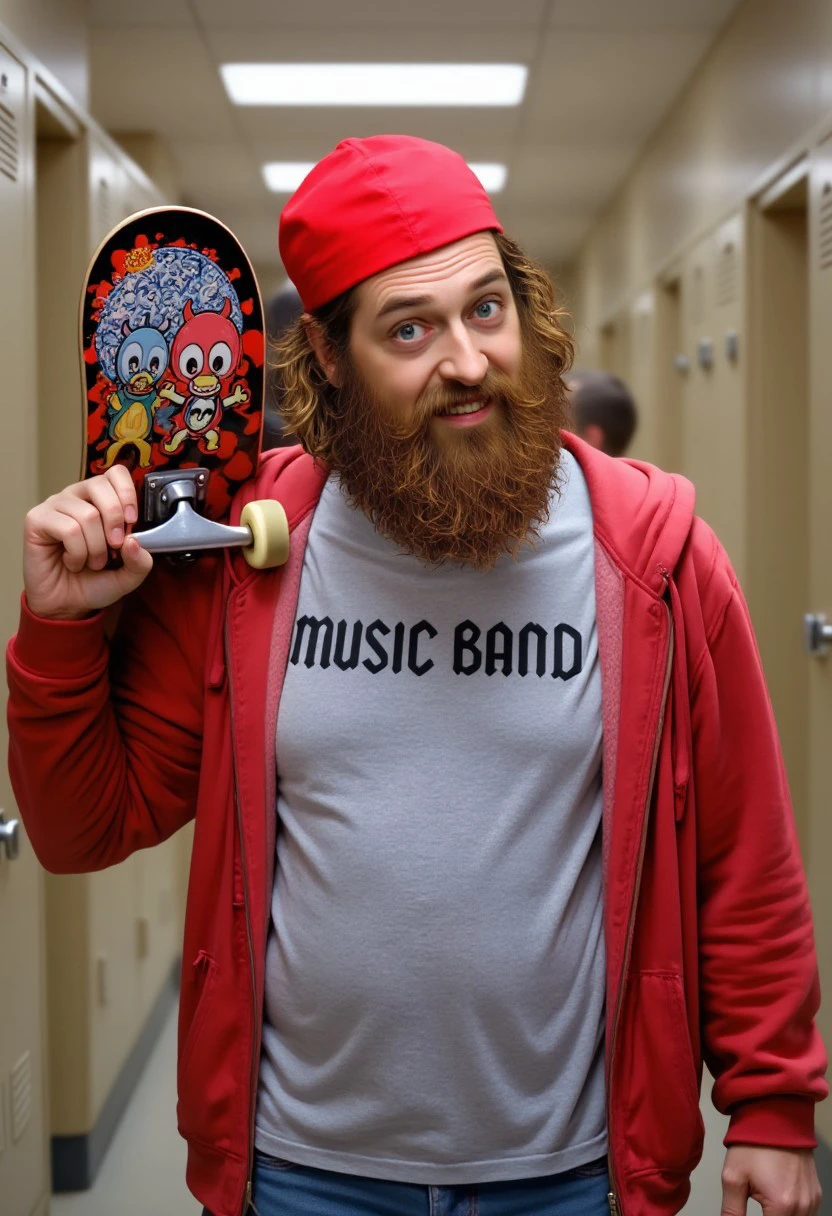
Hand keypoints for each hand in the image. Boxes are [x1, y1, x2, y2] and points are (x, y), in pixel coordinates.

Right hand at [23, 466, 152, 619]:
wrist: (67, 604)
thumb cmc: (93, 581)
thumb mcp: (129, 575)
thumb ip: (141, 560)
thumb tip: (135, 540)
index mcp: (100, 500)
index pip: (115, 474)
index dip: (127, 493)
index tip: (132, 522)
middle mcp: (77, 497)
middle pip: (100, 486)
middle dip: (115, 521)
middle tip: (115, 548)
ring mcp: (56, 506)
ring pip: (87, 514)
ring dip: (96, 547)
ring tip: (91, 562)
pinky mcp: (37, 519)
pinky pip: (68, 528)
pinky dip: (77, 552)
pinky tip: (72, 562)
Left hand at [721, 1146, 821, 1214]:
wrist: (774, 1116)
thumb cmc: (754, 1142)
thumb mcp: (733, 1177)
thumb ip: (732, 1211)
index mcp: (783, 1205)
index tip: (743, 1215)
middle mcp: (803, 1205)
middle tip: (756, 1203)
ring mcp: (812, 1199)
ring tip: (765, 1200)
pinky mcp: (816, 1193)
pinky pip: (805, 1214)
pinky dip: (791, 1212)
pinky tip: (777, 1199)